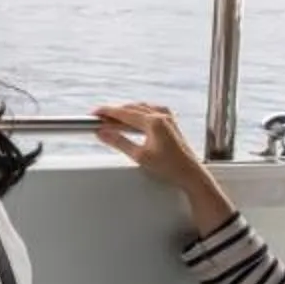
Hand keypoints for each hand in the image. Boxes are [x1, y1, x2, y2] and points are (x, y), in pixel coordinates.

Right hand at [93, 102, 233, 232]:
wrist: (190, 174)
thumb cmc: (169, 167)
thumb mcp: (139, 156)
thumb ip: (119, 142)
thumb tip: (103, 133)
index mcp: (154, 122)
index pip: (124, 113)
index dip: (107, 113)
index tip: (94, 114)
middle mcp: (162, 116)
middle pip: (131, 109)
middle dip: (114, 113)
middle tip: (99, 119)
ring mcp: (167, 118)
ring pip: (140, 109)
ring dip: (125, 113)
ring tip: (112, 120)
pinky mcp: (170, 123)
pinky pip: (150, 111)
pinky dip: (137, 114)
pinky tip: (132, 119)